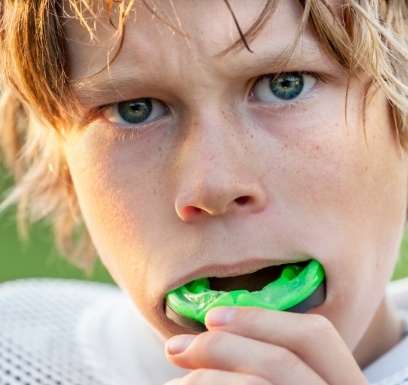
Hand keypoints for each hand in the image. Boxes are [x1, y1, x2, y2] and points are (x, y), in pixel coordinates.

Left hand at [164, 307, 368, 384]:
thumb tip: (216, 329)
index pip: (315, 336)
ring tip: (174, 383)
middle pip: (283, 360)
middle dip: (221, 346)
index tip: (211, 317)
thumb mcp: (283, 377)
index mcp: (345, 384)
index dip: (261, 319)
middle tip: (175, 348)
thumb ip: (267, 363)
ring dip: (206, 377)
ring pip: (258, 384)